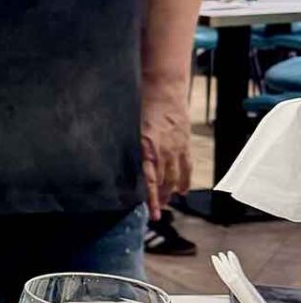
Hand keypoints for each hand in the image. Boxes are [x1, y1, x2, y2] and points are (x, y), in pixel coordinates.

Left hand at [140, 78, 191, 220]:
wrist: (164, 88)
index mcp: (146, 147)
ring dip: (171, 192)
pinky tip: (182, 190)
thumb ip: (127, 145)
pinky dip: (185, 180)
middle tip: (156, 210)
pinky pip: (187, 167)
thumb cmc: (141, 104)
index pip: (150, 180)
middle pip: (163, 182)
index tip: (152, 214)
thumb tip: (116, 161)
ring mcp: (176, 148)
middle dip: (160, 198)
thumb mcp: (128, 126)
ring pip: (175, 177)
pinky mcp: (184, 144)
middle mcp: (163, 151)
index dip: (151, 199)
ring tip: (167, 203)